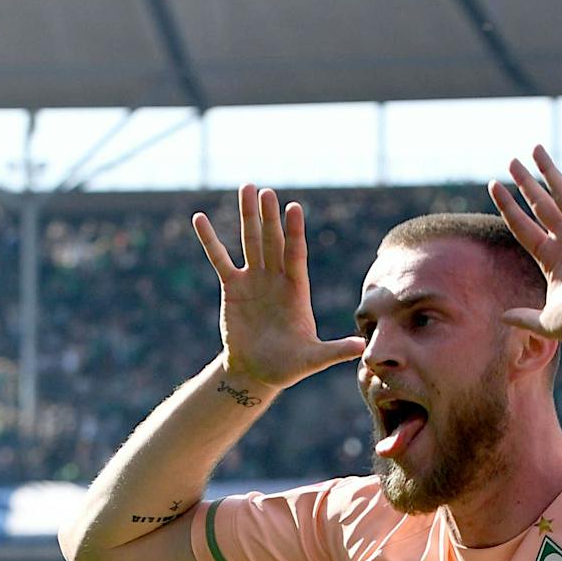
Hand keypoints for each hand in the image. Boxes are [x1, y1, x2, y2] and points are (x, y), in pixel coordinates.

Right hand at [193, 185, 365, 394]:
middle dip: (269, 216)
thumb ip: (334, 351)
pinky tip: (200, 219)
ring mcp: (254, 280)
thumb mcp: (312, 359)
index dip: (294, 232)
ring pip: (250, 241)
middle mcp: (276, 278)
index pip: (295, 254)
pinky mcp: (232, 287)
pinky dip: (210, 240)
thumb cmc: (288, 366)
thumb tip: (360, 348)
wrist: (256, 372)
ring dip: (247, 216)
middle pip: (273, 241)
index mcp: (296, 290)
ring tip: (246, 188)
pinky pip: (220, 259)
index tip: (293, 208)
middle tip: (265, 191)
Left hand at [488, 145, 561, 343]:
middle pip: (539, 204)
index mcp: (551, 259)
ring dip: (547, 170)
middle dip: (525, 183)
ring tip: (534, 149)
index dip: (508, 207)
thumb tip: (503, 317)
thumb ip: (524, 317)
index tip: (493, 186)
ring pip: (559, 192)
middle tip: (512, 162)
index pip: (523, 227)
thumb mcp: (547, 320)